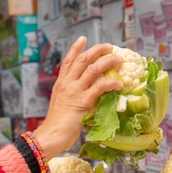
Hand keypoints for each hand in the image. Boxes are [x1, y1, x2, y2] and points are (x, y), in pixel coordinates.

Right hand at [34, 36, 122, 159]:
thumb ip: (70, 95)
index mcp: (60, 84)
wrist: (51, 134)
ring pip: (93, 68)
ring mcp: (74, 91)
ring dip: (108, 61)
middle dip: (97, 50)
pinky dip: (112, 83)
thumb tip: (86, 93)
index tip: (83, 38)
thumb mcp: (61, 103)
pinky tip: (119, 83)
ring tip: (118, 60)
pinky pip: (100, 87)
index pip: (68, 61)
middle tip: (108, 46)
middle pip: (82, 59)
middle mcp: (67, 84)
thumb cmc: (57, 123)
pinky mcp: (83, 101)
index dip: (75, 48)